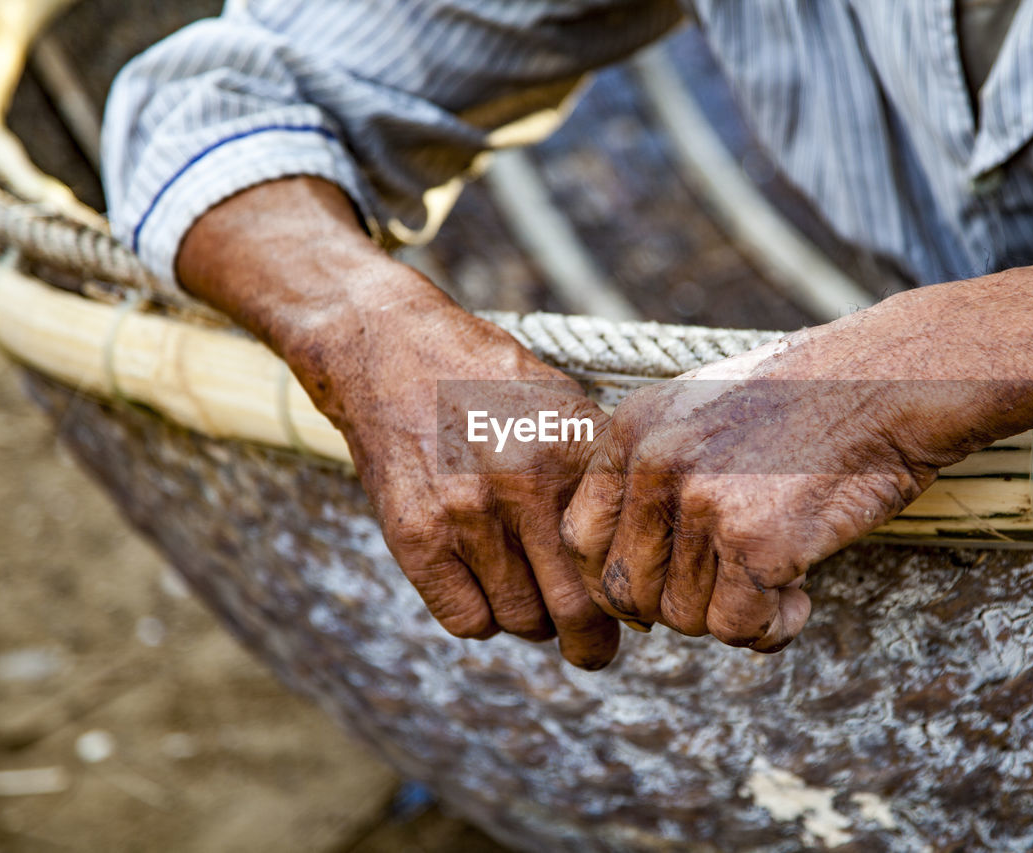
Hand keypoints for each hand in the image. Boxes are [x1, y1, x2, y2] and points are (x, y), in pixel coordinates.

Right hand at [177, 178, 619, 668]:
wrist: (390, 351)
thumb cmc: (488, 382)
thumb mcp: (561, 404)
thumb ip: (597, 471)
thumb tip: (643, 550)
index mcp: (572, 449)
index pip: (618, 558)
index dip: (629, 599)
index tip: (632, 614)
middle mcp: (523, 485)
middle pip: (574, 608)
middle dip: (592, 643)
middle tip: (596, 652)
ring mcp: (465, 515)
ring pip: (522, 620)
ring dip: (531, 619)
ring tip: (529, 593)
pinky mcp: (415, 539)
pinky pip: (468, 622)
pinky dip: (483, 617)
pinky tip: (484, 586)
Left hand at [562, 257, 1032, 651]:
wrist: (893, 380)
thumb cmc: (808, 401)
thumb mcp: (701, 411)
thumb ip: (654, 478)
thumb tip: (625, 585)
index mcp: (633, 430)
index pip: (581, 539)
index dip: (619, 579)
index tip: (662, 588)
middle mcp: (656, 464)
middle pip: (628, 590)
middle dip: (679, 607)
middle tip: (731, 591)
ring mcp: (705, 502)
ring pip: (683, 618)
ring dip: (731, 618)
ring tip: (779, 586)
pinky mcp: (759, 542)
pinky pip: (738, 629)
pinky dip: (771, 629)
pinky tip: (802, 596)